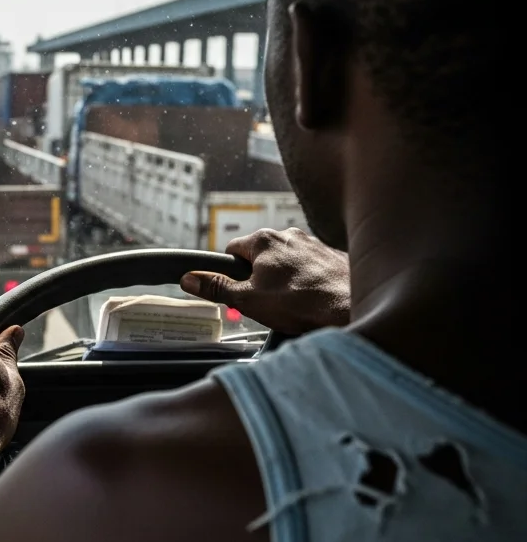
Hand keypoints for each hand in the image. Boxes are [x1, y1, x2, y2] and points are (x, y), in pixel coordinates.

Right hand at [180, 228, 349, 334]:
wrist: (351, 307)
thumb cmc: (300, 302)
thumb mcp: (247, 300)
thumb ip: (216, 288)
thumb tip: (189, 279)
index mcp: (263, 240)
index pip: (232, 250)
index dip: (230, 274)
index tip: (237, 291)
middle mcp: (289, 234)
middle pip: (260, 256)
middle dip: (258, 277)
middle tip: (265, 302)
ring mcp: (314, 243)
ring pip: (287, 261)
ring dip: (284, 279)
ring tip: (292, 304)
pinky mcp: (333, 256)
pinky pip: (311, 267)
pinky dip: (309, 280)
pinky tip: (313, 300)